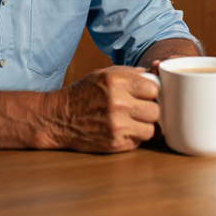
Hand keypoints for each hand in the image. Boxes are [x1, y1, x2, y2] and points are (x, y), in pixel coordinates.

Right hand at [44, 66, 159, 152]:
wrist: (59, 117)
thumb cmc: (84, 93)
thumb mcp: (105, 74)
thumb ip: (132, 73)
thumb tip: (157, 71)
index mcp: (117, 82)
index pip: (154, 89)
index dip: (150, 92)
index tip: (143, 94)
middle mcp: (118, 103)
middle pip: (156, 111)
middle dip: (149, 110)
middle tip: (138, 109)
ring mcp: (117, 126)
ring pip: (151, 129)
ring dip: (144, 126)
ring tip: (131, 121)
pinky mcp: (115, 143)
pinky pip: (138, 141)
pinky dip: (133, 137)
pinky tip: (122, 130)